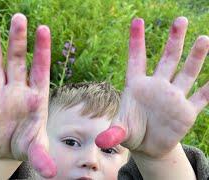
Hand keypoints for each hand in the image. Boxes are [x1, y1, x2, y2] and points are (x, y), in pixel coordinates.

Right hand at [0, 13, 55, 177]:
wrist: (4, 150)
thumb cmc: (25, 142)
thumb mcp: (35, 149)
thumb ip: (42, 157)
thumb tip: (51, 172)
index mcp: (34, 96)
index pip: (39, 69)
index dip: (41, 50)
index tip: (43, 29)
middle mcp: (15, 90)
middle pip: (16, 61)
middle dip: (17, 41)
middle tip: (18, 18)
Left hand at [96, 17, 208, 158]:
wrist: (147, 147)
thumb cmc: (131, 133)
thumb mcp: (120, 132)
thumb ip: (113, 133)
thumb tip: (101, 142)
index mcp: (137, 86)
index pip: (136, 59)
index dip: (136, 41)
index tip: (136, 20)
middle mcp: (157, 86)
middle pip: (167, 59)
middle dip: (174, 40)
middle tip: (180, 20)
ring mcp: (173, 97)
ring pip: (187, 73)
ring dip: (196, 57)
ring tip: (203, 39)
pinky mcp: (187, 111)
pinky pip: (202, 98)